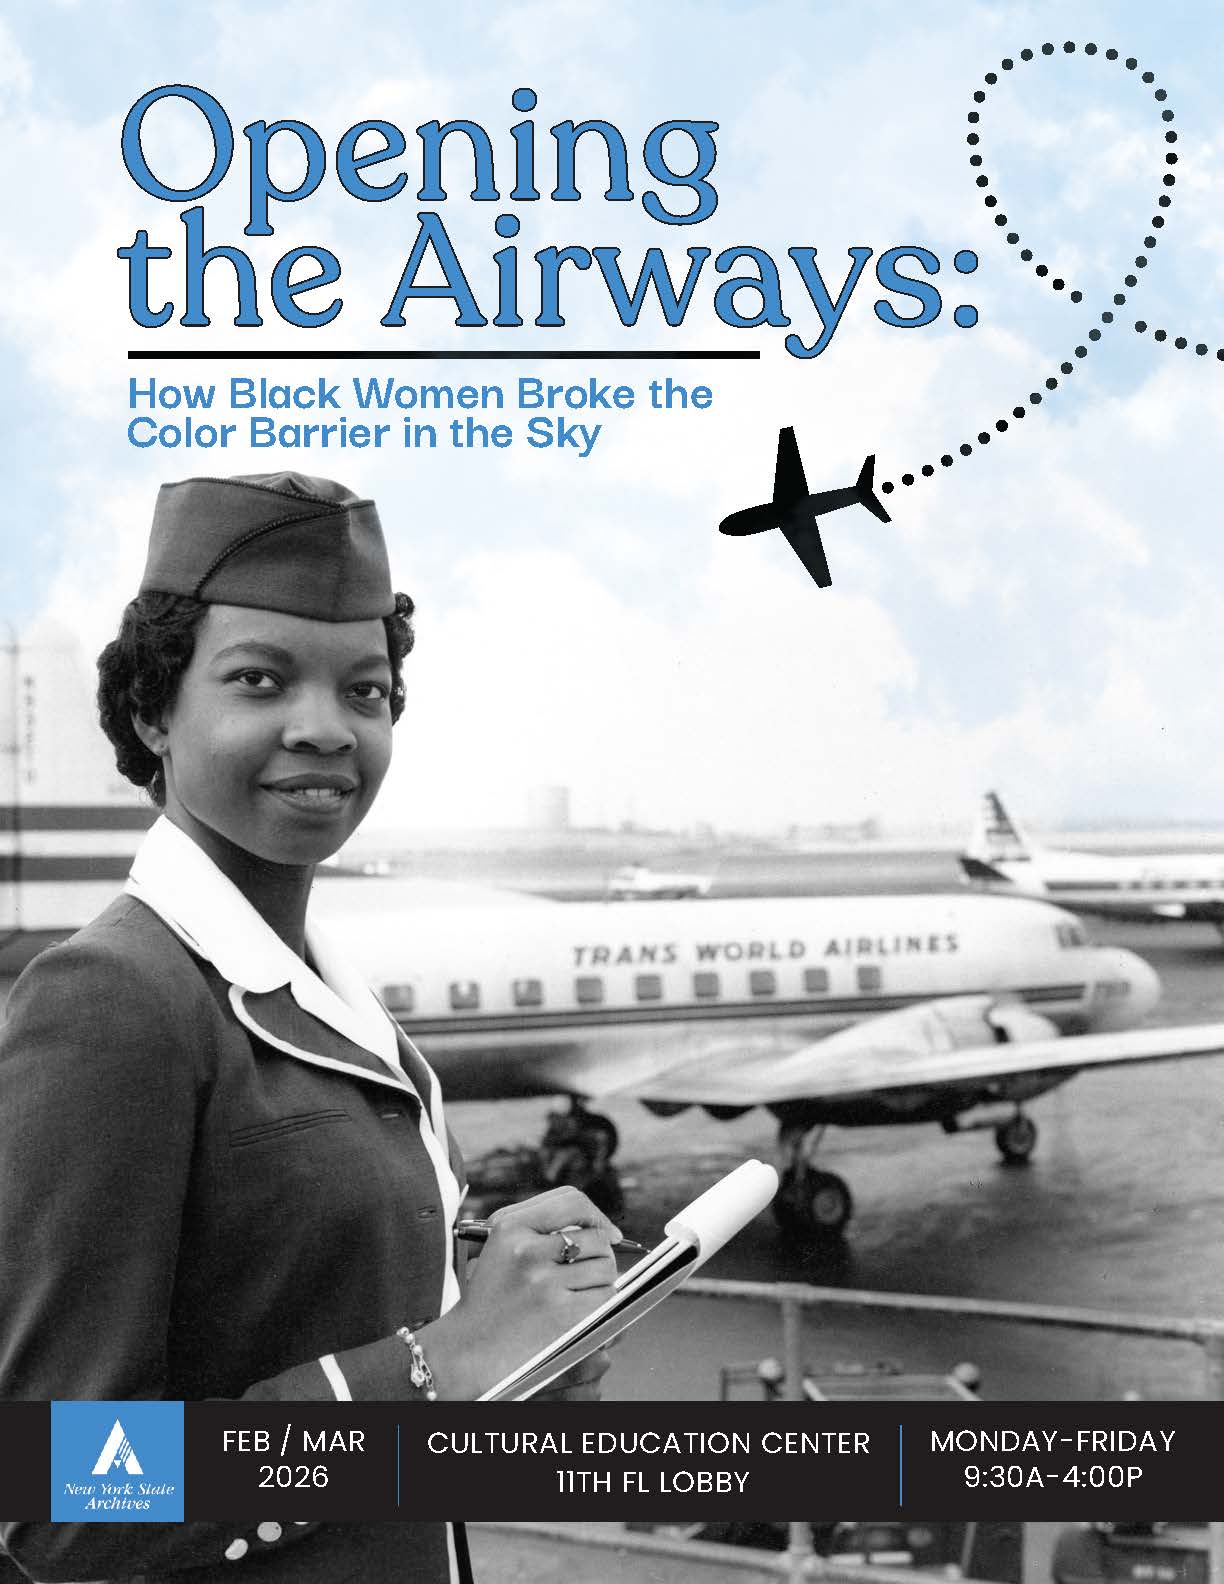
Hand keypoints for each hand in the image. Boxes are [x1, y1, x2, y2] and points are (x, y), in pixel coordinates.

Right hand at [420, 1187, 619, 1399]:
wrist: (467, 1350)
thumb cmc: (490, 1300)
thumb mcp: (501, 1247)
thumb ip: (541, 1226)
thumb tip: (602, 1230)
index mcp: (510, 1227)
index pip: (571, 1200)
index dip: (596, 1215)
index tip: (607, 1232)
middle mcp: (527, 1250)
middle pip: (596, 1237)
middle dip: (599, 1254)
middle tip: (584, 1272)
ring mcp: (545, 1282)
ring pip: (605, 1267)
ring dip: (599, 1282)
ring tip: (574, 1294)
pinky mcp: (562, 1314)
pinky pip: (604, 1297)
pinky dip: (599, 1305)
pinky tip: (577, 1312)